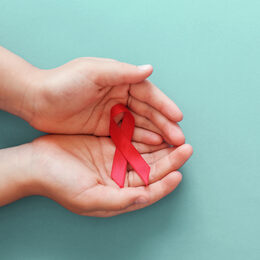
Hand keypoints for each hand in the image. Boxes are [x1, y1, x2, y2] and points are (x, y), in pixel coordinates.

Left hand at [28, 58, 184, 144]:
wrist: (38, 101)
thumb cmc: (64, 83)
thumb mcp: (93, 72)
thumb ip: (123, 73)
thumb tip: (149, 69)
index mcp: (119, 80)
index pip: (148, 93)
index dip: (164, 105)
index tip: (179, 117)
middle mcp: (119, 95)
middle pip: (148, 111)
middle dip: (164, 124)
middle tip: (179, 138)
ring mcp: (113, 113)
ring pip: (140, 124)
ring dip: (156, 134)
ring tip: (170, 145)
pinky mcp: (105, 127)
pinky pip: (127, 134)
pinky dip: (139, 140)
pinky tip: (151, 146)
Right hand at [29, 134, 192, 216]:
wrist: (38, 162)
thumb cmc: (60, 184)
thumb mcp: (90, 198)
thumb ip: (119, 200)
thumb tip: (145, 198)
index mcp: (118, 193)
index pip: (149, 190)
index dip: (165, 183)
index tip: (180, 173)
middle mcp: (120, 178)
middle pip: (151, 170)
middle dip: (169, 160)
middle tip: (186, 148)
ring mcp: (115, 160)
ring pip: (144, 154)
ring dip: (160, 146)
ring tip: (175, 137)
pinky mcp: (109, 144)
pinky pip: (131, 139)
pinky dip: (144, 135)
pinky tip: (155, 130)